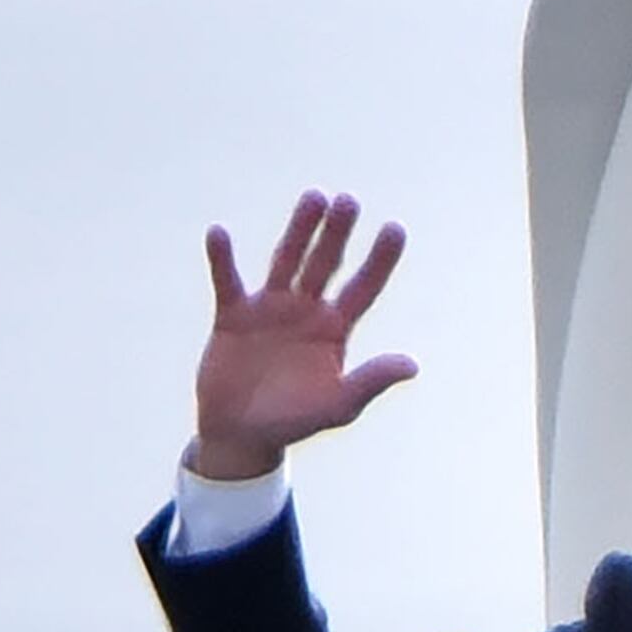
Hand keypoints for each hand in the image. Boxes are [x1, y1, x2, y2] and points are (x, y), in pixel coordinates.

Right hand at [190, 191, 417, 479]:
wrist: (243, 434)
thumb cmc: (296, 422)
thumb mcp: (338, 405)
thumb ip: (370, 381)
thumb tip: (412, 365)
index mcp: (335, 331)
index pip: (363, 288)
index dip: (380, 261)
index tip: (396, 228)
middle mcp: (306, 312)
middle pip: (325, 264)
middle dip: (337, 234)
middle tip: (349, 201)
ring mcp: (269, 309)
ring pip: (285, 260)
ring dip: (298, 230)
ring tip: (314, 197)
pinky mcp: (233, 316)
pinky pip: (227, 281)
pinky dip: (222, 259)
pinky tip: (219, 233)